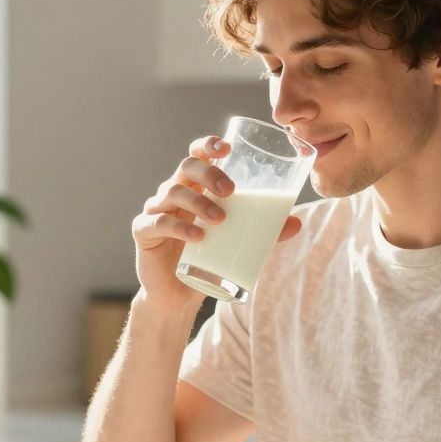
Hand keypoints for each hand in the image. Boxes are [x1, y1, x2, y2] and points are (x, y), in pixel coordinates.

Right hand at [132, 135, 301, 312]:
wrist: (178, 295)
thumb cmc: (208, 259)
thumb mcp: (237, 242)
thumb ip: (264, 231)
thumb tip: (296, 223)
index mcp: (195, 187)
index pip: (197, 155)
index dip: (208, 146)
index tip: (226, 149)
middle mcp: (173, 192)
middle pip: (186, 167)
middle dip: (210, 174)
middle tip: (231, 191)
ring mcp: (156, 210)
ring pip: (173, 192)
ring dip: (199, 202)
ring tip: (220, 220)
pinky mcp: (144, 232)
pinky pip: (158, 222)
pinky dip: (179, 227)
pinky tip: (197, 236)